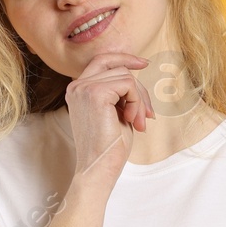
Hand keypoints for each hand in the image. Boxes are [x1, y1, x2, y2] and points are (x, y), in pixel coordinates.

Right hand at [67, 50, 153, 183]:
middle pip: (118, 68)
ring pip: (126, 76)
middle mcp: (77, 86)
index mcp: (79, 90)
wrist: (99, 167)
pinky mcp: (95, 93)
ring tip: (139, 123)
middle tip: (148, 115)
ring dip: (140, 101)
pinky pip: (128, 84)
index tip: (145, 63)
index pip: (102, 61)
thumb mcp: (116, 112)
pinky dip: (137, 102)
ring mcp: (84, 88)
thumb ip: (119, 93)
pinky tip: (131, 120)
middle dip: (139, 90)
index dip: (124, 58)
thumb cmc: (109, 146)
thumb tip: (136, 76)